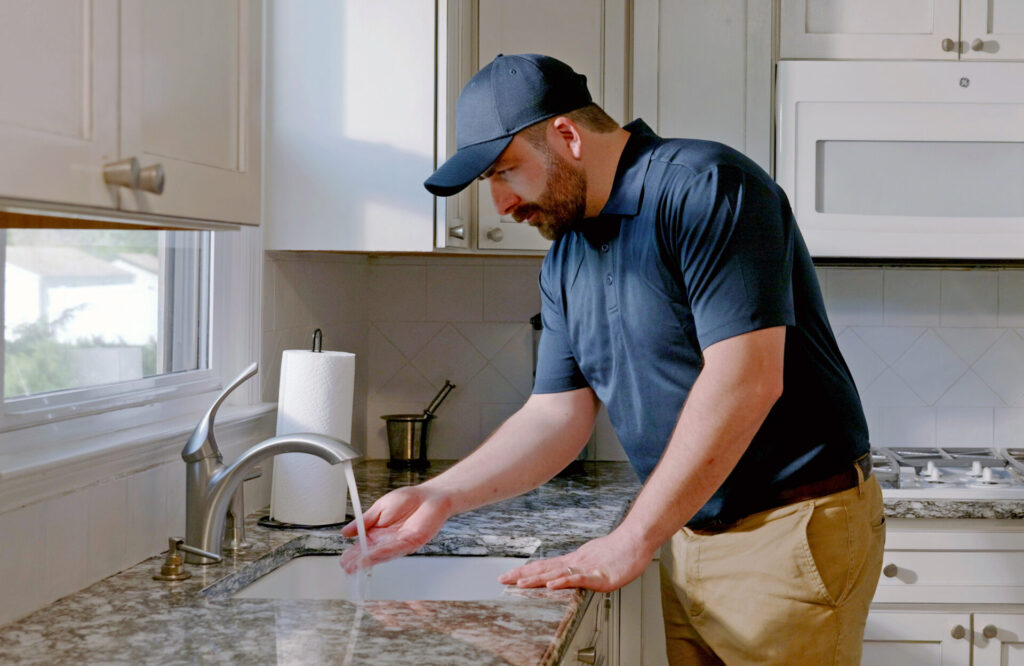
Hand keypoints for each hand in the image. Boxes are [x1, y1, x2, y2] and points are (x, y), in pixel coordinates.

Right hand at [338, 485, 451, 572]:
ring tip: (357, 564)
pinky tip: (374, 555)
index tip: (343, 560)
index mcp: (378, 533)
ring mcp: (399, 544)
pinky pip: (396, 548)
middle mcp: (388, 541)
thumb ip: (364, 521)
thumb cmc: (408, 500)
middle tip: (347, 567)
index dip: (353, 553)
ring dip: (369, 559)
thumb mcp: (380, 508)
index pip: (362, 546)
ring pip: (382, 554)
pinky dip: (384, 552)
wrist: (429, 496)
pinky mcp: (412, 543)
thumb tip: (345, 532)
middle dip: (359, 561)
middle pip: (371, 553)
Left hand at [498, 529, 652, 592]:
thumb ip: (579, 567)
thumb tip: (567, 572)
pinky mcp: (598, 575)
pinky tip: (552, 585)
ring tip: (520, 583)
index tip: (509, 575)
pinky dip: (563, 582)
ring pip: (556, 574)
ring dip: (537, 579)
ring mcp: (586, 568)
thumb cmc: (618, 550)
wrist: (636, 540)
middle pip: (544, 569)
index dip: (526, 571)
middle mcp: (575, 563)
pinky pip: (578, 579)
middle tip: (503, 579)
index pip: (544, 566)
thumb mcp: (593, 558)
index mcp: (573, 560)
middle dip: (522, 575)